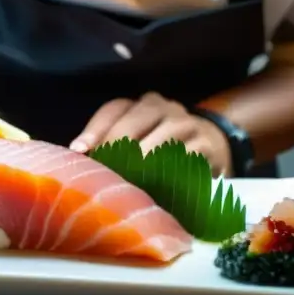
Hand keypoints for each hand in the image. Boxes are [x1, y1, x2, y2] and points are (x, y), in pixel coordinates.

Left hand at [70, 92, 233, 176]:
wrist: (216, 143)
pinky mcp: (206, 146)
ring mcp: (186, 124)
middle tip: (102, 174)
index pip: (114, 110)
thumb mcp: (139, 137)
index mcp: (142, 104)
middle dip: (113, 150)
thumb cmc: (163, 146)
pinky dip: (166, 176)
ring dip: (138, 166)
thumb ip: (110, 143)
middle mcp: (163, 107)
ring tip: (125, 185)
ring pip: (156, 143)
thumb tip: (77, 156)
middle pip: (131, 124)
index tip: (78, 150)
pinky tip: (155, 191)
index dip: (94, 130)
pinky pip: (182, 161)